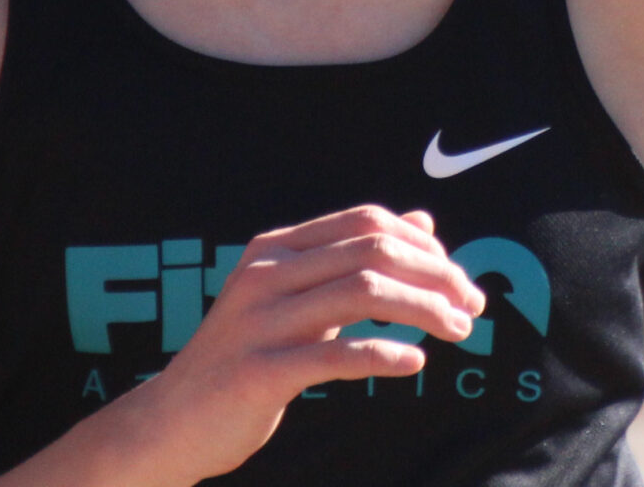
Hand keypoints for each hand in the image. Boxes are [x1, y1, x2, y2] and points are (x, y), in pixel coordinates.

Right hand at [116, 205, 484, 481]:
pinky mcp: (258, 372)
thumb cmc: (245, 359)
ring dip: (424, 310)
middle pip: (372, 251)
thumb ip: (354, 262)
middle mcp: (265, 275)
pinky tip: (414, 363)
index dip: (422, 244)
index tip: (457, 277)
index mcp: (275, 249)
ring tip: (459, 332)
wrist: (171, 422)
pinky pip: (336, 355)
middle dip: (436, 274)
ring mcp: (259, 321)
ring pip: (362, 293)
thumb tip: (423, 223)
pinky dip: (384, 355)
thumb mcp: (298, 300)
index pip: (365, 221)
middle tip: (472, 305)